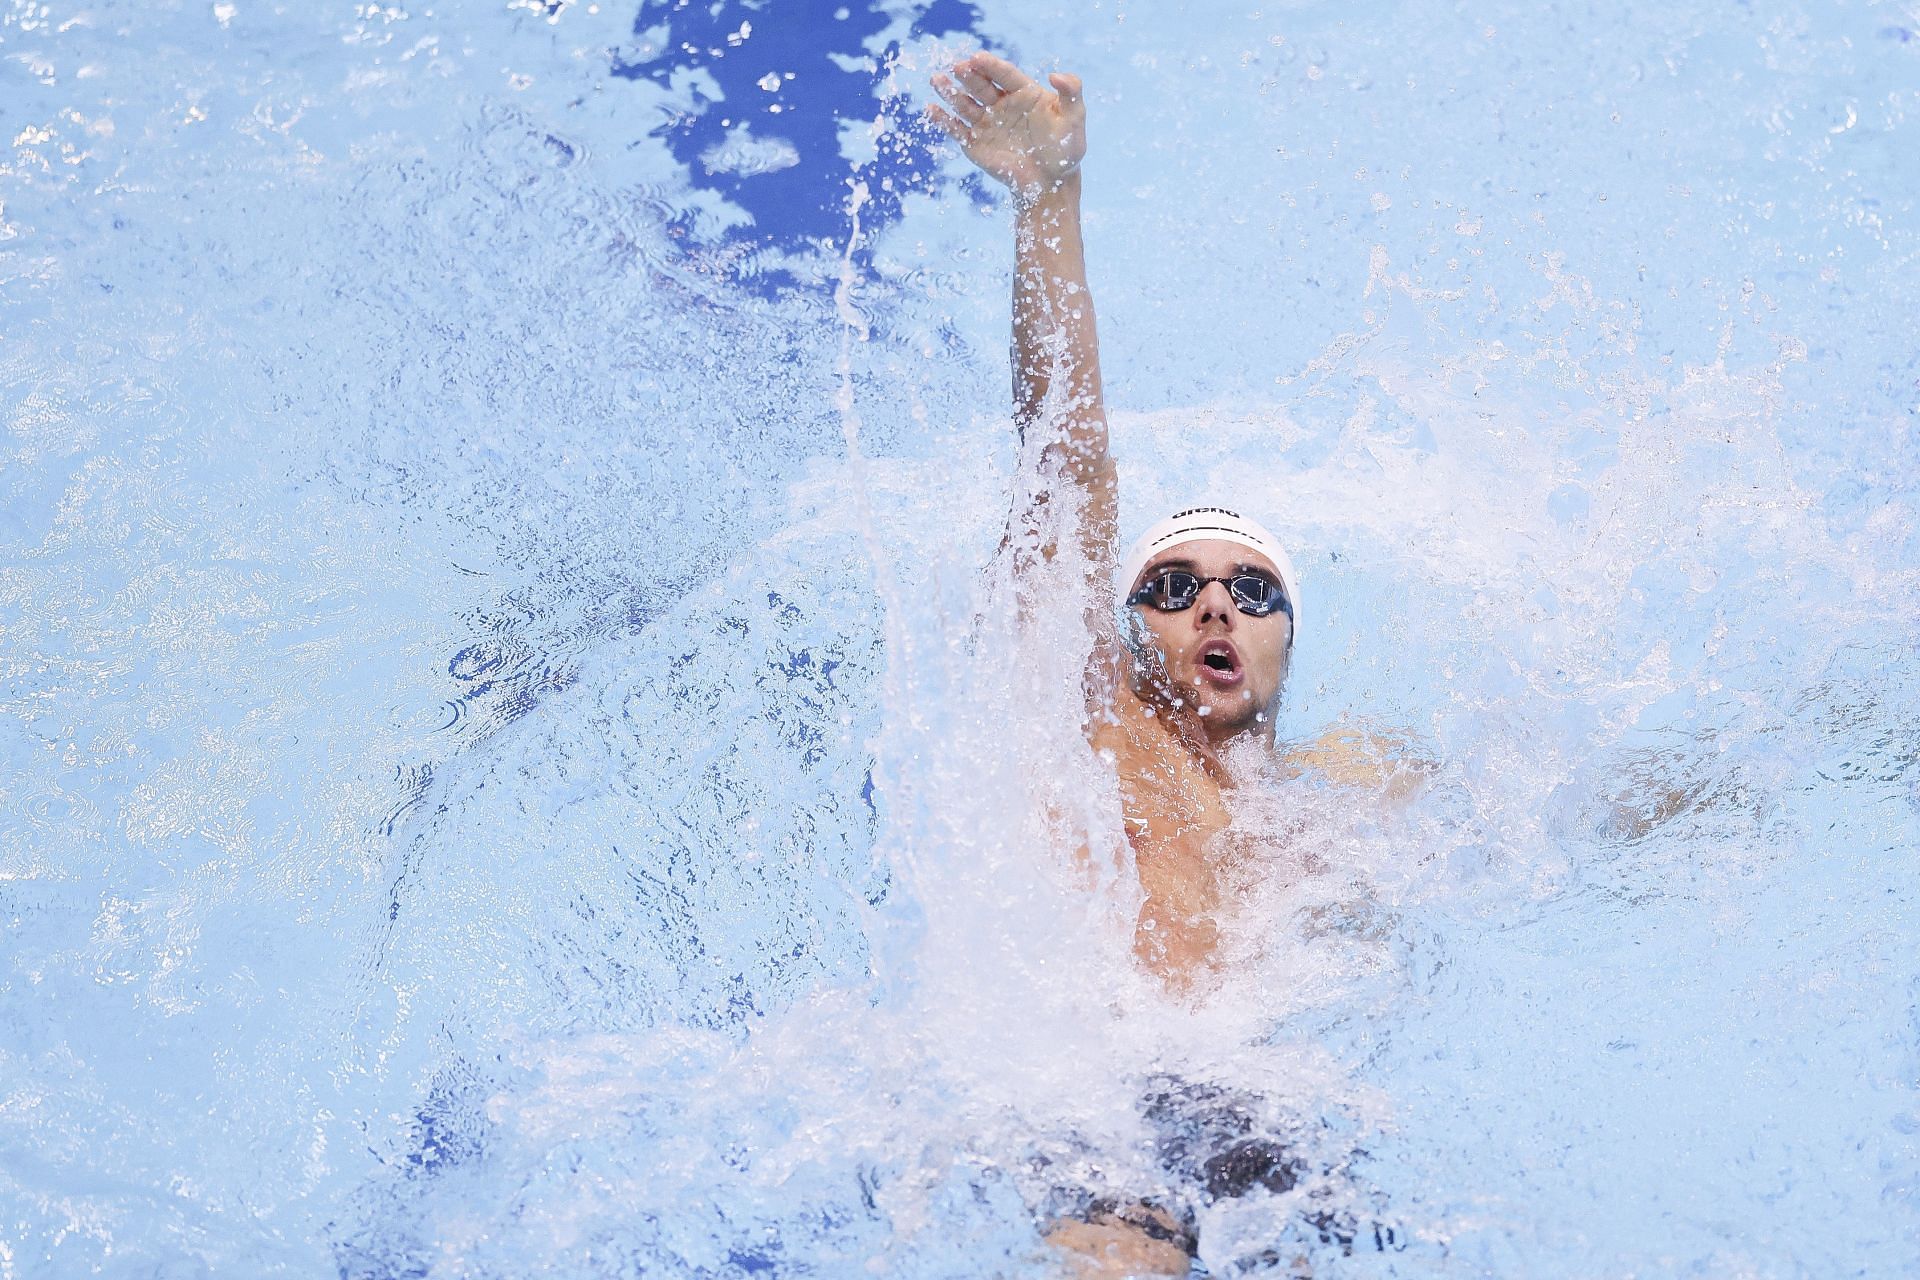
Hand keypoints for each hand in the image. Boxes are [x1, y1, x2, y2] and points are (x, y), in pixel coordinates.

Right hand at [927, 52, 1085, 198]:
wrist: (1050, 183)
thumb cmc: (1065, 149)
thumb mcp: (1075, 118)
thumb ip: (1071, 92)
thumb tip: (1056, 75)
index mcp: (1023, 92)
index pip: (1004, 74)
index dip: (991, 66)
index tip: (977, 58)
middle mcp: (1001, 103)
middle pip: (981, 85)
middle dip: (968, 76)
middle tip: (958, 67)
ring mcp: (986, 122)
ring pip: (965, 103)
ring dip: (950, 92)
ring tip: (936, 80)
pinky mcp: (975, 143)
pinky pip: (956, 129)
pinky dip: (943, 120)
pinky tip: (931, 109)